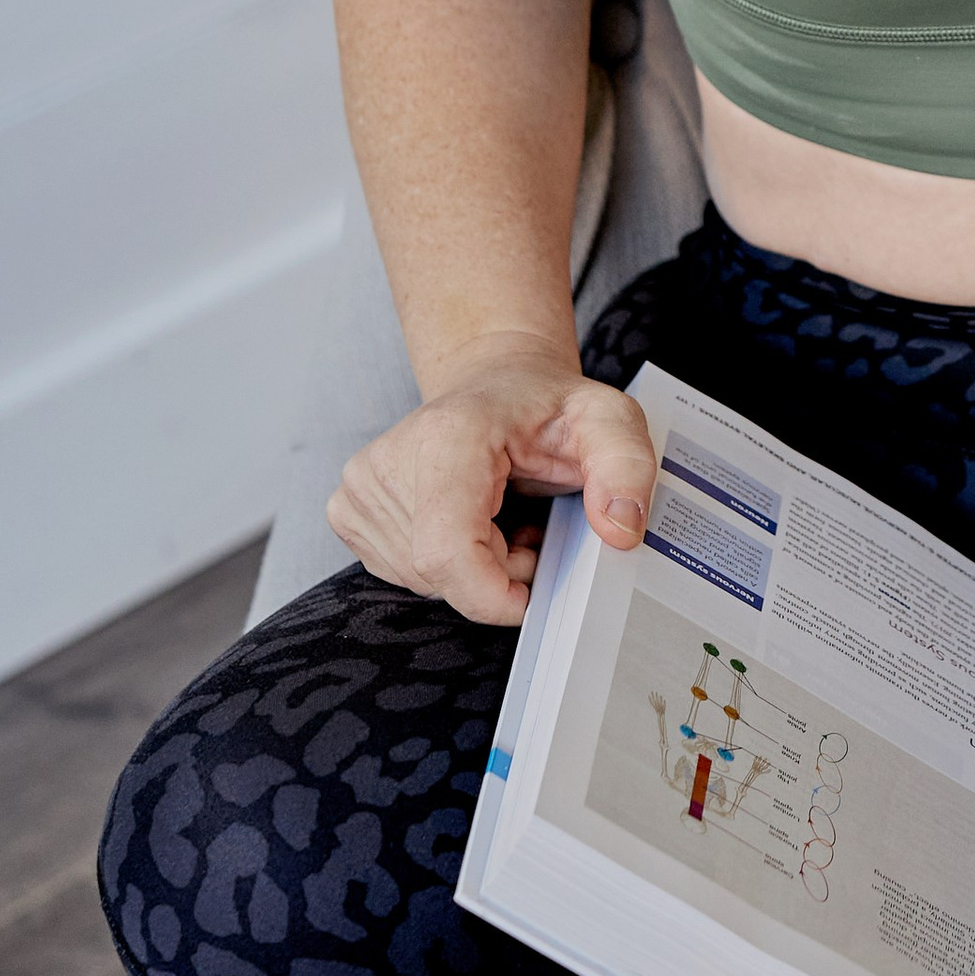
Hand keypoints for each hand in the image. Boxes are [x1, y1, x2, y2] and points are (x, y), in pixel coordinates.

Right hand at [327, 331, 659, 622]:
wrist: (496, 382)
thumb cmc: (546, 405)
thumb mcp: (609, 420)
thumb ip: (626, 468)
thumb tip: (620, 529)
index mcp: (446, 436)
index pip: (448, 551)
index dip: (492, 593)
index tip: (532, 589)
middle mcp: (388, 460)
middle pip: (440, 573)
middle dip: (495, 575)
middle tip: (528, 530)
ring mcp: (359, 487)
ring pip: (422, 579)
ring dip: (473, 570)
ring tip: (501, 521)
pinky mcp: (348, 510)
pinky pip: (403, 571)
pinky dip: (445, 563)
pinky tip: (469, 524)